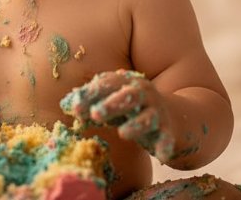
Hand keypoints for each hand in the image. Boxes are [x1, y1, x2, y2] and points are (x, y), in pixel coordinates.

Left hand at [60, 70, 176, 160]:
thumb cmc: (133, 109)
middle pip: (129, 96)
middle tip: (95, 114)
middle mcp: (144, 95)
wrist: (176, 118)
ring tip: (123, 133)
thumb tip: (64, 104)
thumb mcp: (112, 101)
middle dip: (112, 104)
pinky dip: (165, 146)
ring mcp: (157, 113)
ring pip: (147, 118)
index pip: (107, 85)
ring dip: (135, 125)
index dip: (90, 95)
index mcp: (127, 83)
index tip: (74, 109)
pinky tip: (161, 155)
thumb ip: (90, 101)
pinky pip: (167, 139)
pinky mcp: (168, 132)